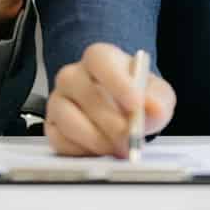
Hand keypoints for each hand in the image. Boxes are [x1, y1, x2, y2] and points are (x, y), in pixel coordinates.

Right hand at [46, 43, 176, 155]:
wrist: (121, 111)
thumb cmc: (137, 97)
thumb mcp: (157, 95)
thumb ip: (158, 100)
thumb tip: (154, 108)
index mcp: (99, 58)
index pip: (100, 60)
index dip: (117, 82)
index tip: (135, 105)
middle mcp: (72, 75)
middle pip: (84, 92)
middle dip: (110, 122)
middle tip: (130, 140)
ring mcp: (58, 100)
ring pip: (68, 119)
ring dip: (97, 139)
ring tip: (118, 148)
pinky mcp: (51, 126)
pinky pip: (59, 140)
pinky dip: (82, 151)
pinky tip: (100, 151)